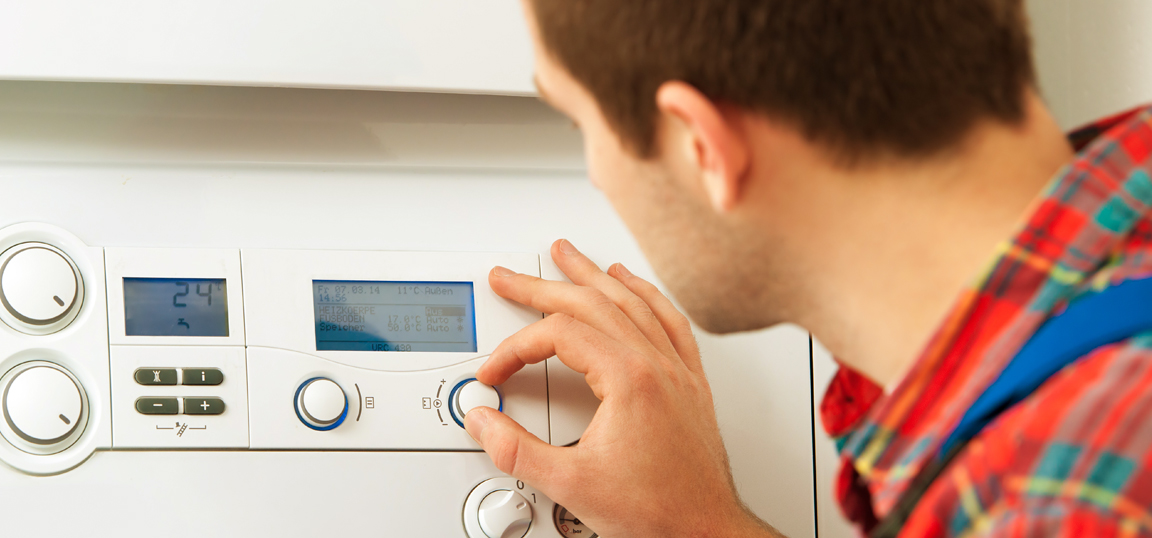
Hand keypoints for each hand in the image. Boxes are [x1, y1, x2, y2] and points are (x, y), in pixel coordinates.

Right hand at [464, 239, 781, 537]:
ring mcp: (676, 370)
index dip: (515, 349)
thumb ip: (516, 450)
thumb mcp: (570, 485)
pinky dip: (645, 294)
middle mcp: (656, 364)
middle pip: (592, 303)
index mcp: (629, 379)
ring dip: (593, 275)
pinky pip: (668, 320)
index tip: (495, 373)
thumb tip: (483, 421)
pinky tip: (633, 284)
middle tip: (509, 277)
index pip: (559, 335)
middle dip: (542, 286)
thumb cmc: (657, 510)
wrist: (705, 529)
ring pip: (631, 302)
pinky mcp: (689, 383)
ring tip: (567, 256)